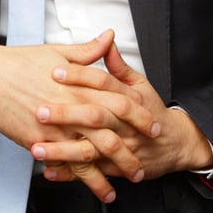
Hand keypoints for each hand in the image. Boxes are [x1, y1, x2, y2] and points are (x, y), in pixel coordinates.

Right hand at [0, 30, 159, 201]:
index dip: (141, 118)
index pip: (121, 104)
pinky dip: (72, 177)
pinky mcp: (37, 141)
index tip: (154, 127)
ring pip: (87, 158)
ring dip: (104, 176)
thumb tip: (110, 37)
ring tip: (115, 190)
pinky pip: (60, 163)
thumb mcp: (58, 51)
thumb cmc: (20, 61)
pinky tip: (78, 187)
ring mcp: (54, 129)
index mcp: (80, 87)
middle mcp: (72, 110)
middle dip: (129, 156)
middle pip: (110, 138)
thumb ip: (88, 51)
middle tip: (141, 168)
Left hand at [33, 37, 212, 186]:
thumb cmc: (153, 111)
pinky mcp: (115, 168)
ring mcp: (119, 148)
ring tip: (37, 147)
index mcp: (127, 99)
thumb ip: (117, 65)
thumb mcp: (139, 84)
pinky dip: (69, 174)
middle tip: (40, 110)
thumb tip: (106, 39)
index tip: (55, 69)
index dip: (79, 75)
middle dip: (66, 114)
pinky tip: (49, 170)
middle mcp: (123, 124)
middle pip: (95, 116)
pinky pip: (91, 172)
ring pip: (90, 149)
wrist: (175, 145)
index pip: (102, 83)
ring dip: (62, 150)